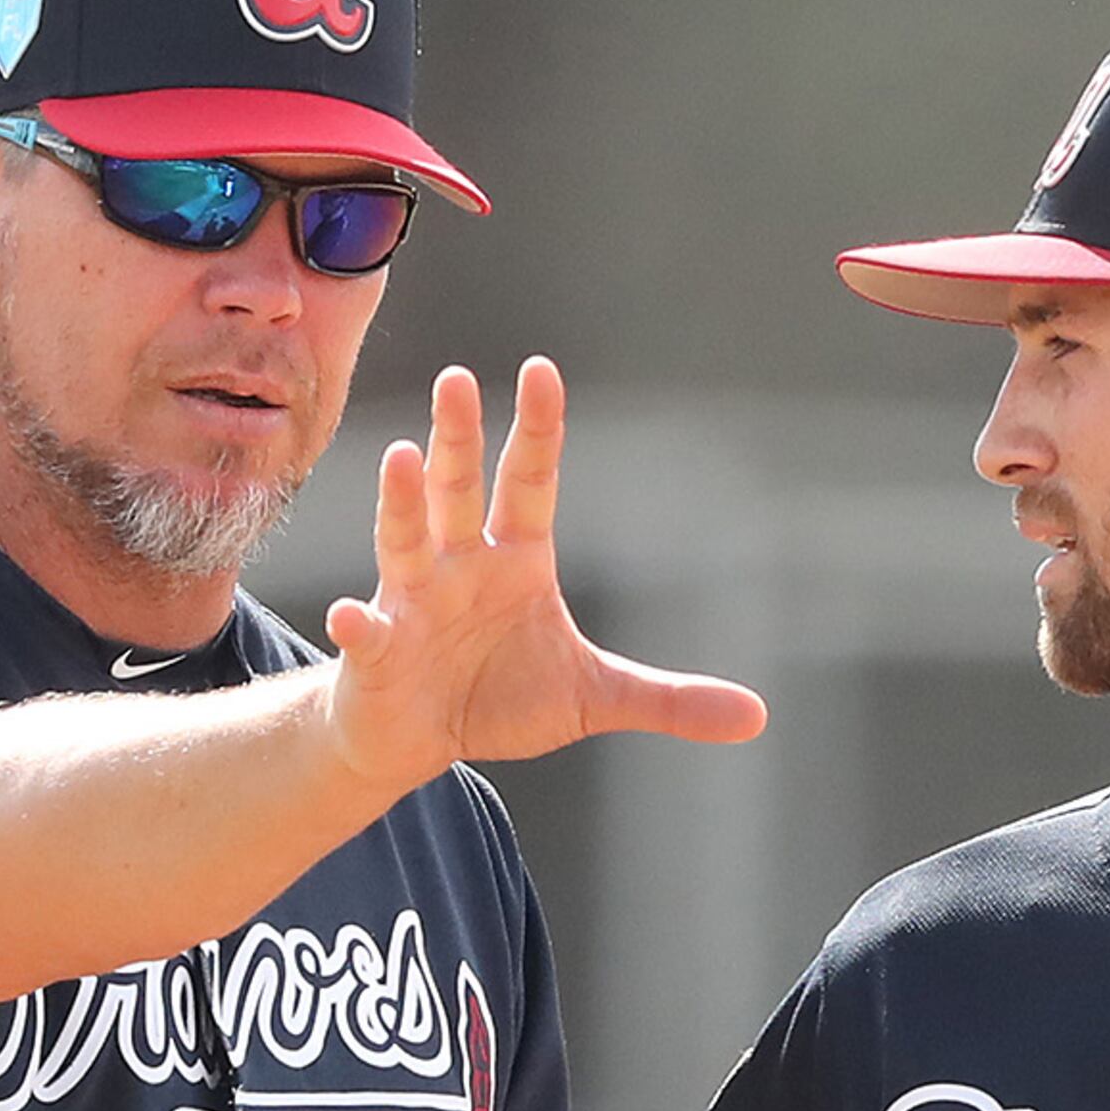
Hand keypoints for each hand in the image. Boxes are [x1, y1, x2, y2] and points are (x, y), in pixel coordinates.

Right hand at [323, 357, 767, 788]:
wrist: (420, 741)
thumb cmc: (502, 698)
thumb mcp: (595, 697)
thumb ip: (668, 699)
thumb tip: (758, 716)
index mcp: (516, 559)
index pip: (529, 480)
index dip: (537, 429)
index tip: (540, 369)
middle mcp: (459, 565)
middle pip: (459, 489)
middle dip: (458, 436)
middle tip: (458, 379)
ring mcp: (412, 602)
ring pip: (406, 540)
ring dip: (402, 502)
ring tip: (402, 458)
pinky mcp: (377, 651)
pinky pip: (366, 633)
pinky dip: (358, 625)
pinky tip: (351, 617)